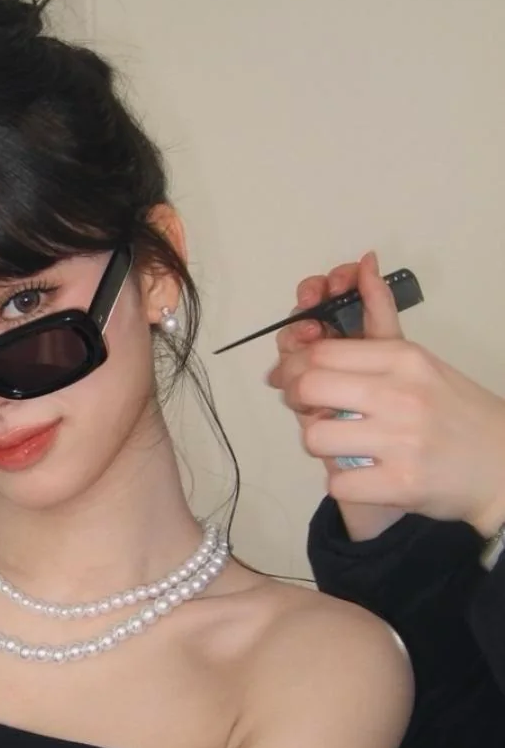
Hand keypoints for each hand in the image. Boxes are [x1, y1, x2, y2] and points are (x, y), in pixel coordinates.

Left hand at [267, 254, 504, 539]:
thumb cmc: (457, 413)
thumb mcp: (422, 362)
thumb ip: (382, 321)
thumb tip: (362, 263)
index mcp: (404, 359)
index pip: (322, 352)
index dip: (295, 367)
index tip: (291, 379)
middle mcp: (401, 394)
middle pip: (309, 387)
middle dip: (297, 401)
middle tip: (311, 411)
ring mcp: (401, 440)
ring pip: (315, 436)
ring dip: (322, 444)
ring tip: (345, 446)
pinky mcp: (401, 483)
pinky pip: (337, 483)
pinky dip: (344, 484)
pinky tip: (365, 476)